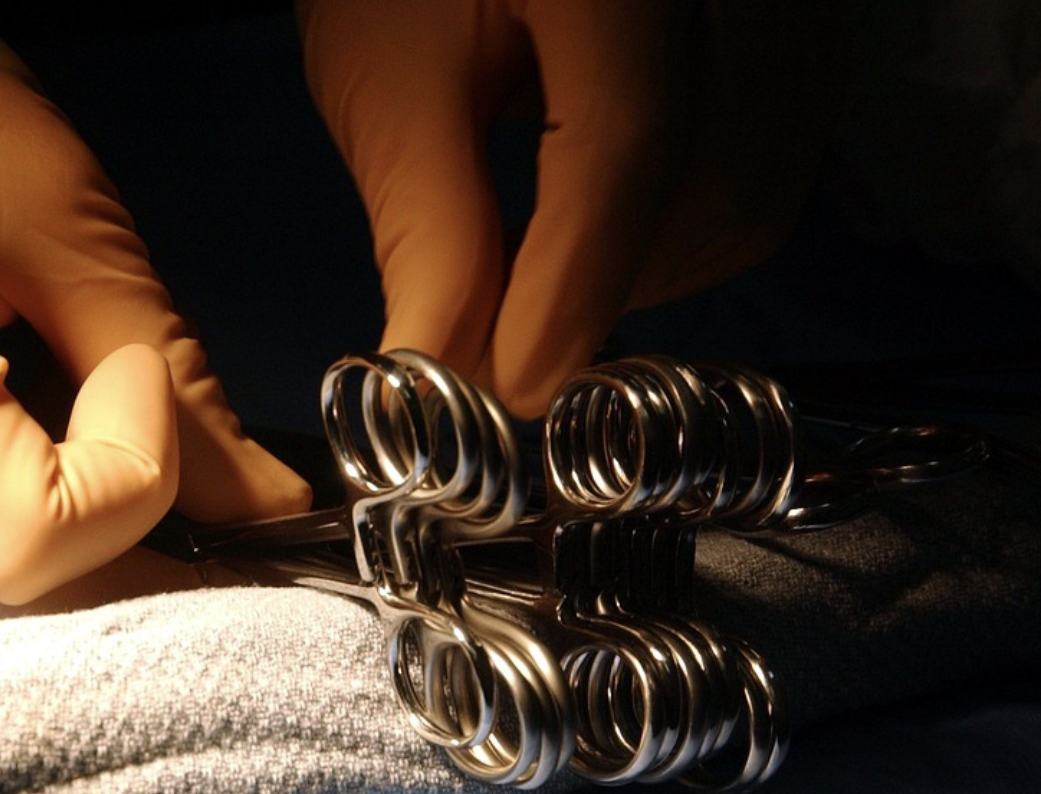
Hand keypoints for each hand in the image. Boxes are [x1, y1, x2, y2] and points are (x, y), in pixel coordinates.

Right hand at [0, 0, 309, 612]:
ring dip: (50, 525)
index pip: (29, 543)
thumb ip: (172, 374)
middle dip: (118, 534)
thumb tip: (261, 507)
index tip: (135, 379)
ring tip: (54, 396)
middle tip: (168, 445)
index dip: (129, 481)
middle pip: (0, 589)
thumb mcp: (61, 213)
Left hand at [297, 0, 845, 417]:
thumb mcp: (387, 77)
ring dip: (653, 253)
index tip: (513, 384)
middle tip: (505, 319)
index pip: (631, 142)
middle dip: (611, 279)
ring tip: (538, 252)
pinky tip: (600, 202)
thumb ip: (427, 228)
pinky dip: (691, 203)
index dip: (573, 287)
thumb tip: (448, 376)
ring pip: (766, 168)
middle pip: (720, 171)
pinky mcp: (776, 13)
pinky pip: (778, 135)